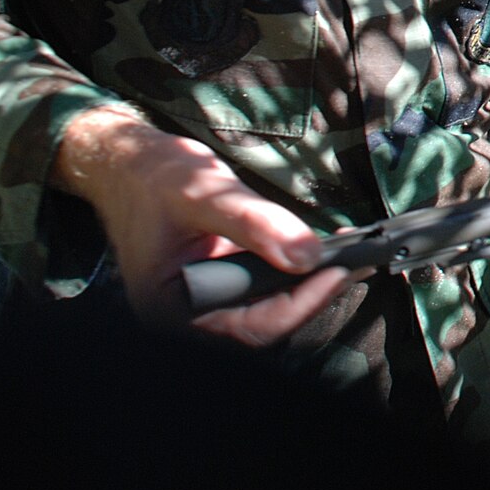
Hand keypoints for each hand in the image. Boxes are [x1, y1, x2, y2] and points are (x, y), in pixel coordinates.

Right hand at [53, 105, 347, 344]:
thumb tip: (307, 255)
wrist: (132, 162)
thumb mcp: (205, 194)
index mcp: (171, 308)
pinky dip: (296, 271)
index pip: (250, 327)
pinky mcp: (224, 282)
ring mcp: (208, 300)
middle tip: (357, 261)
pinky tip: (325, 251)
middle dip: (313, 294)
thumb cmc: (155, 176)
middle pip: (266, 323)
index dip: (300, 303)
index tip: (338, 272)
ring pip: (270, 306)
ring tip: (351, 255)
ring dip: (311, 284)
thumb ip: (254, 224)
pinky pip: (266, 287)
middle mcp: (190, 314)